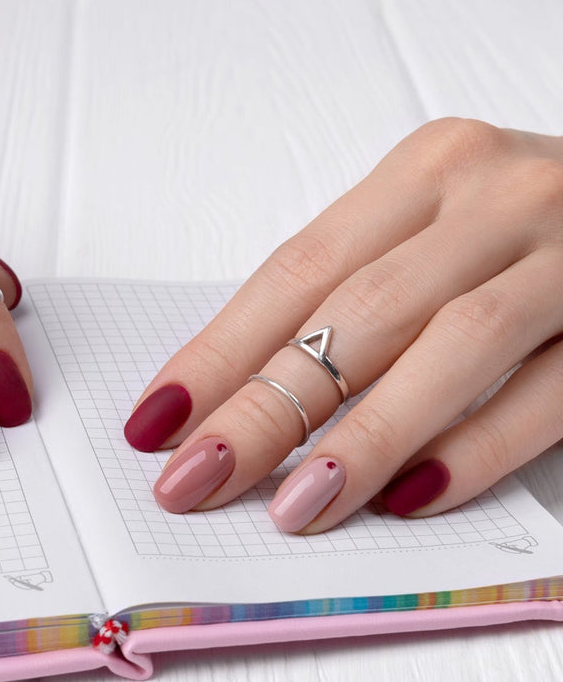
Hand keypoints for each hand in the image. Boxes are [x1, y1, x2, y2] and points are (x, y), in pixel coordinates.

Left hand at [124, 118, 562, 531]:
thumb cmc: (524, 234)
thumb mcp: (430, 236)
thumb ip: (350, 299)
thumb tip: (233, 401)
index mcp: (427, 173)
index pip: (294, 272)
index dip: (219, 353)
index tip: (157, 423)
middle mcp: (497, 198)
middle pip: (354, 314)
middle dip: (265, 408)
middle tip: (195, 481)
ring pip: (453, 346)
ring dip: (362, 439)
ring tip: (293, 508)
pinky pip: (548, 390)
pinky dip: (475, 447)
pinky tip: (410, 498)